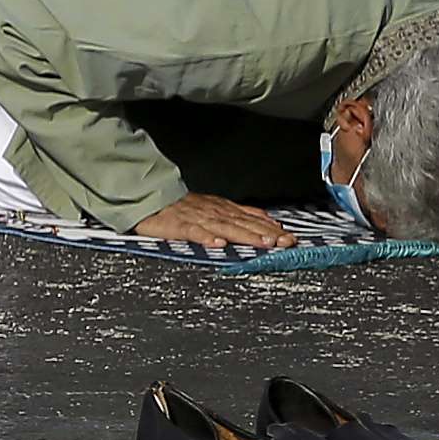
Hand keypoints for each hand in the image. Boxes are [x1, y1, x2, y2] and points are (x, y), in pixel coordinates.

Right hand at [135, 193, 297, 251]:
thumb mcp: (216, 206)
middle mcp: (214, 213)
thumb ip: (241, 214)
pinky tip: (218, 244)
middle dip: (266, 234)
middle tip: (284, 243)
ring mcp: (196, 219)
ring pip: (225, 228)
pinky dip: (206, 237)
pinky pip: (193, 231)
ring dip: (245, 236)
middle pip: (244, 225)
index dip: (271, 229)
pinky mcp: (177, 225)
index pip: (252, 220)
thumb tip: (269, 220)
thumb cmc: (181, 205)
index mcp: (223, 209)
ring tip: (262, 243)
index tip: (289, 238)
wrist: (149, 195)